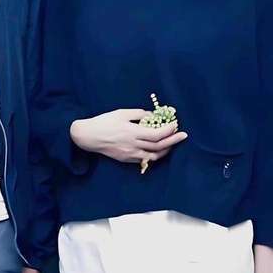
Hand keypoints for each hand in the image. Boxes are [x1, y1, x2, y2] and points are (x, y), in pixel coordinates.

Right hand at [70, 108, 186, 163]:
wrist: (88, 137)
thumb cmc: (103, 122)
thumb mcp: (121, 113)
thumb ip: (138, 114)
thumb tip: (152, 115)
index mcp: (132, 132)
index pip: (156, 134)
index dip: (168, 130)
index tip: (176, 125)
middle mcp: (133, 145)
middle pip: (159, 146)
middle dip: (173, 140)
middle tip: (184, 136)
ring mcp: (130, 154)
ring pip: (154, 156)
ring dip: (166, 150)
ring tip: (172, 143)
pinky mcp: (126, 159)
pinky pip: (145, 159)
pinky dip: (154, 155)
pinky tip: (157, 150)